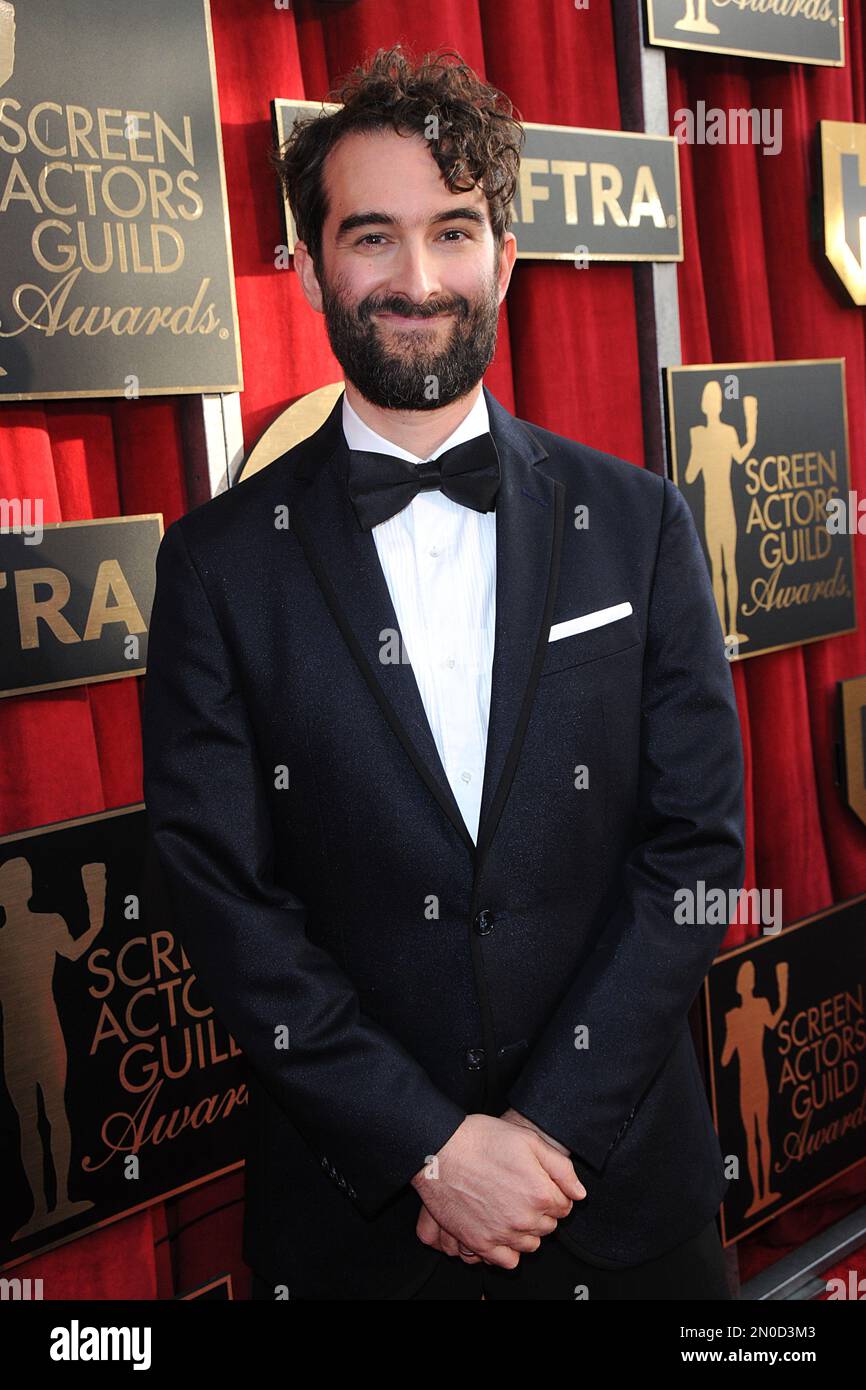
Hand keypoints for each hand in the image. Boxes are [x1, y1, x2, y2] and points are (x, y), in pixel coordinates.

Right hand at [411, 1113, 584, 1269]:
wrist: (440, 1149)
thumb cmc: (483, 1140)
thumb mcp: (529, 1141)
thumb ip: (561, 1168)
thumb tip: (579, 1193)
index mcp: (541, 1193)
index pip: (565, 1207)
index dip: (554, 1194)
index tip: (540, 1184)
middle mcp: (525, 1219)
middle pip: (548, 1226)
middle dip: (541, 1212)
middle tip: (522, 1193)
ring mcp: (502, 1233)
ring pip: (530, 1245)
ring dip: (526, 1231)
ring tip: (511, 1210)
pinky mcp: (479, 1242)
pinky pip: (507, 1261)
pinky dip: (509, 1250)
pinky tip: (501, 1230)